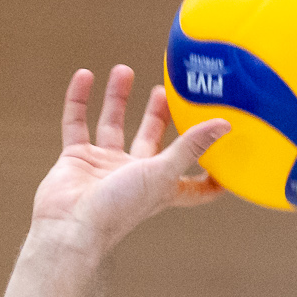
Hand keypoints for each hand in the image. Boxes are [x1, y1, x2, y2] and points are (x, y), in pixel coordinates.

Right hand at [31, 66, 227, 254]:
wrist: (71, 225)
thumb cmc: (119, 208)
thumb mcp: (163, 172)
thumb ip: (190, 147)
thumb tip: (225, 125)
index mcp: (161, 185)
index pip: (193, 184)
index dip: (210, 176)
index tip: (226, 159)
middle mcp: (133, 175)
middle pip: (149, 140)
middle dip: (158, 116)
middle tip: (164, 90)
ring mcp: (103, 167)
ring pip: (111, 126)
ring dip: (117, 100)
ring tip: (124, 70)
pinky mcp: (76, 159)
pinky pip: (76, 124)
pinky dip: (78, 100)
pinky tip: (84, 76)